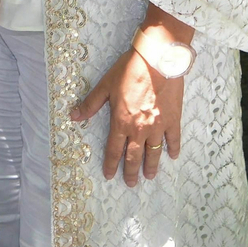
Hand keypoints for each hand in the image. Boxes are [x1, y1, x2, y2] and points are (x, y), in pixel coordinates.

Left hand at [70, 46, 183, 186]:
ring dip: (151, 166)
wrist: (157, 62)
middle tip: (130, 184)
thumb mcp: (105, 86)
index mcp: (121, 121)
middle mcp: (139, 129)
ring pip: (153, 152)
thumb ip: (90, 104)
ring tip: (149, 176)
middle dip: (131, 171)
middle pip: (134, 155)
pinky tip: (172, 157)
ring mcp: (158, 126)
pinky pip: (173, 139)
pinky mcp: (173, 120)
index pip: (114, 149)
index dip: (111, 164)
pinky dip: (173, 149)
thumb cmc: (129, 72)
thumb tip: (74, 116)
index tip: (109, 175)